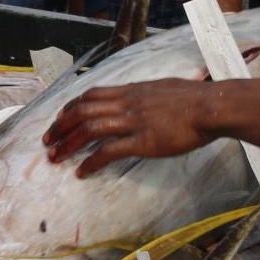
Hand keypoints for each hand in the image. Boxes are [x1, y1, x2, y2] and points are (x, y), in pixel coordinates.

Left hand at [43, 79, 221, 177]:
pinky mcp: (142, 141)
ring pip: (89, 130)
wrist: (211, 106)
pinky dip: (91, 162)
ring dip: (68, 144)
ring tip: (55, 157)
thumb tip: (142, 98)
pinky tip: (82, 171)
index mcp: (131, 90)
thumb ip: (147, 95)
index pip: (91, 95)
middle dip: (60, 126)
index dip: (71, 106)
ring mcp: (132, 122)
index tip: (60, 117)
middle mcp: (126, 103)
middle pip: (82, 111)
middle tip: (47, 140)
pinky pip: (108, 151)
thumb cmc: (195, 99)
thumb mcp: (164, 88)